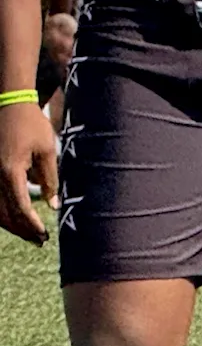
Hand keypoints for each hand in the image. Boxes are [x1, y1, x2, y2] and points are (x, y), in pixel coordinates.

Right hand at [0, 101, 56, 245]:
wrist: (8, 105)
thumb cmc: (31, 125)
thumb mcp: (47, 151)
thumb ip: (50, 179)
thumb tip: (52, 205)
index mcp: (9, 171)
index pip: (19, 206)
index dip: (31, 224)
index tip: (44, 234)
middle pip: (4, 213)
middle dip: (22, 229)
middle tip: (40, 241)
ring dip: (12, 224)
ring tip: (31, 235)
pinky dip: (3, 213)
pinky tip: (16, 220)